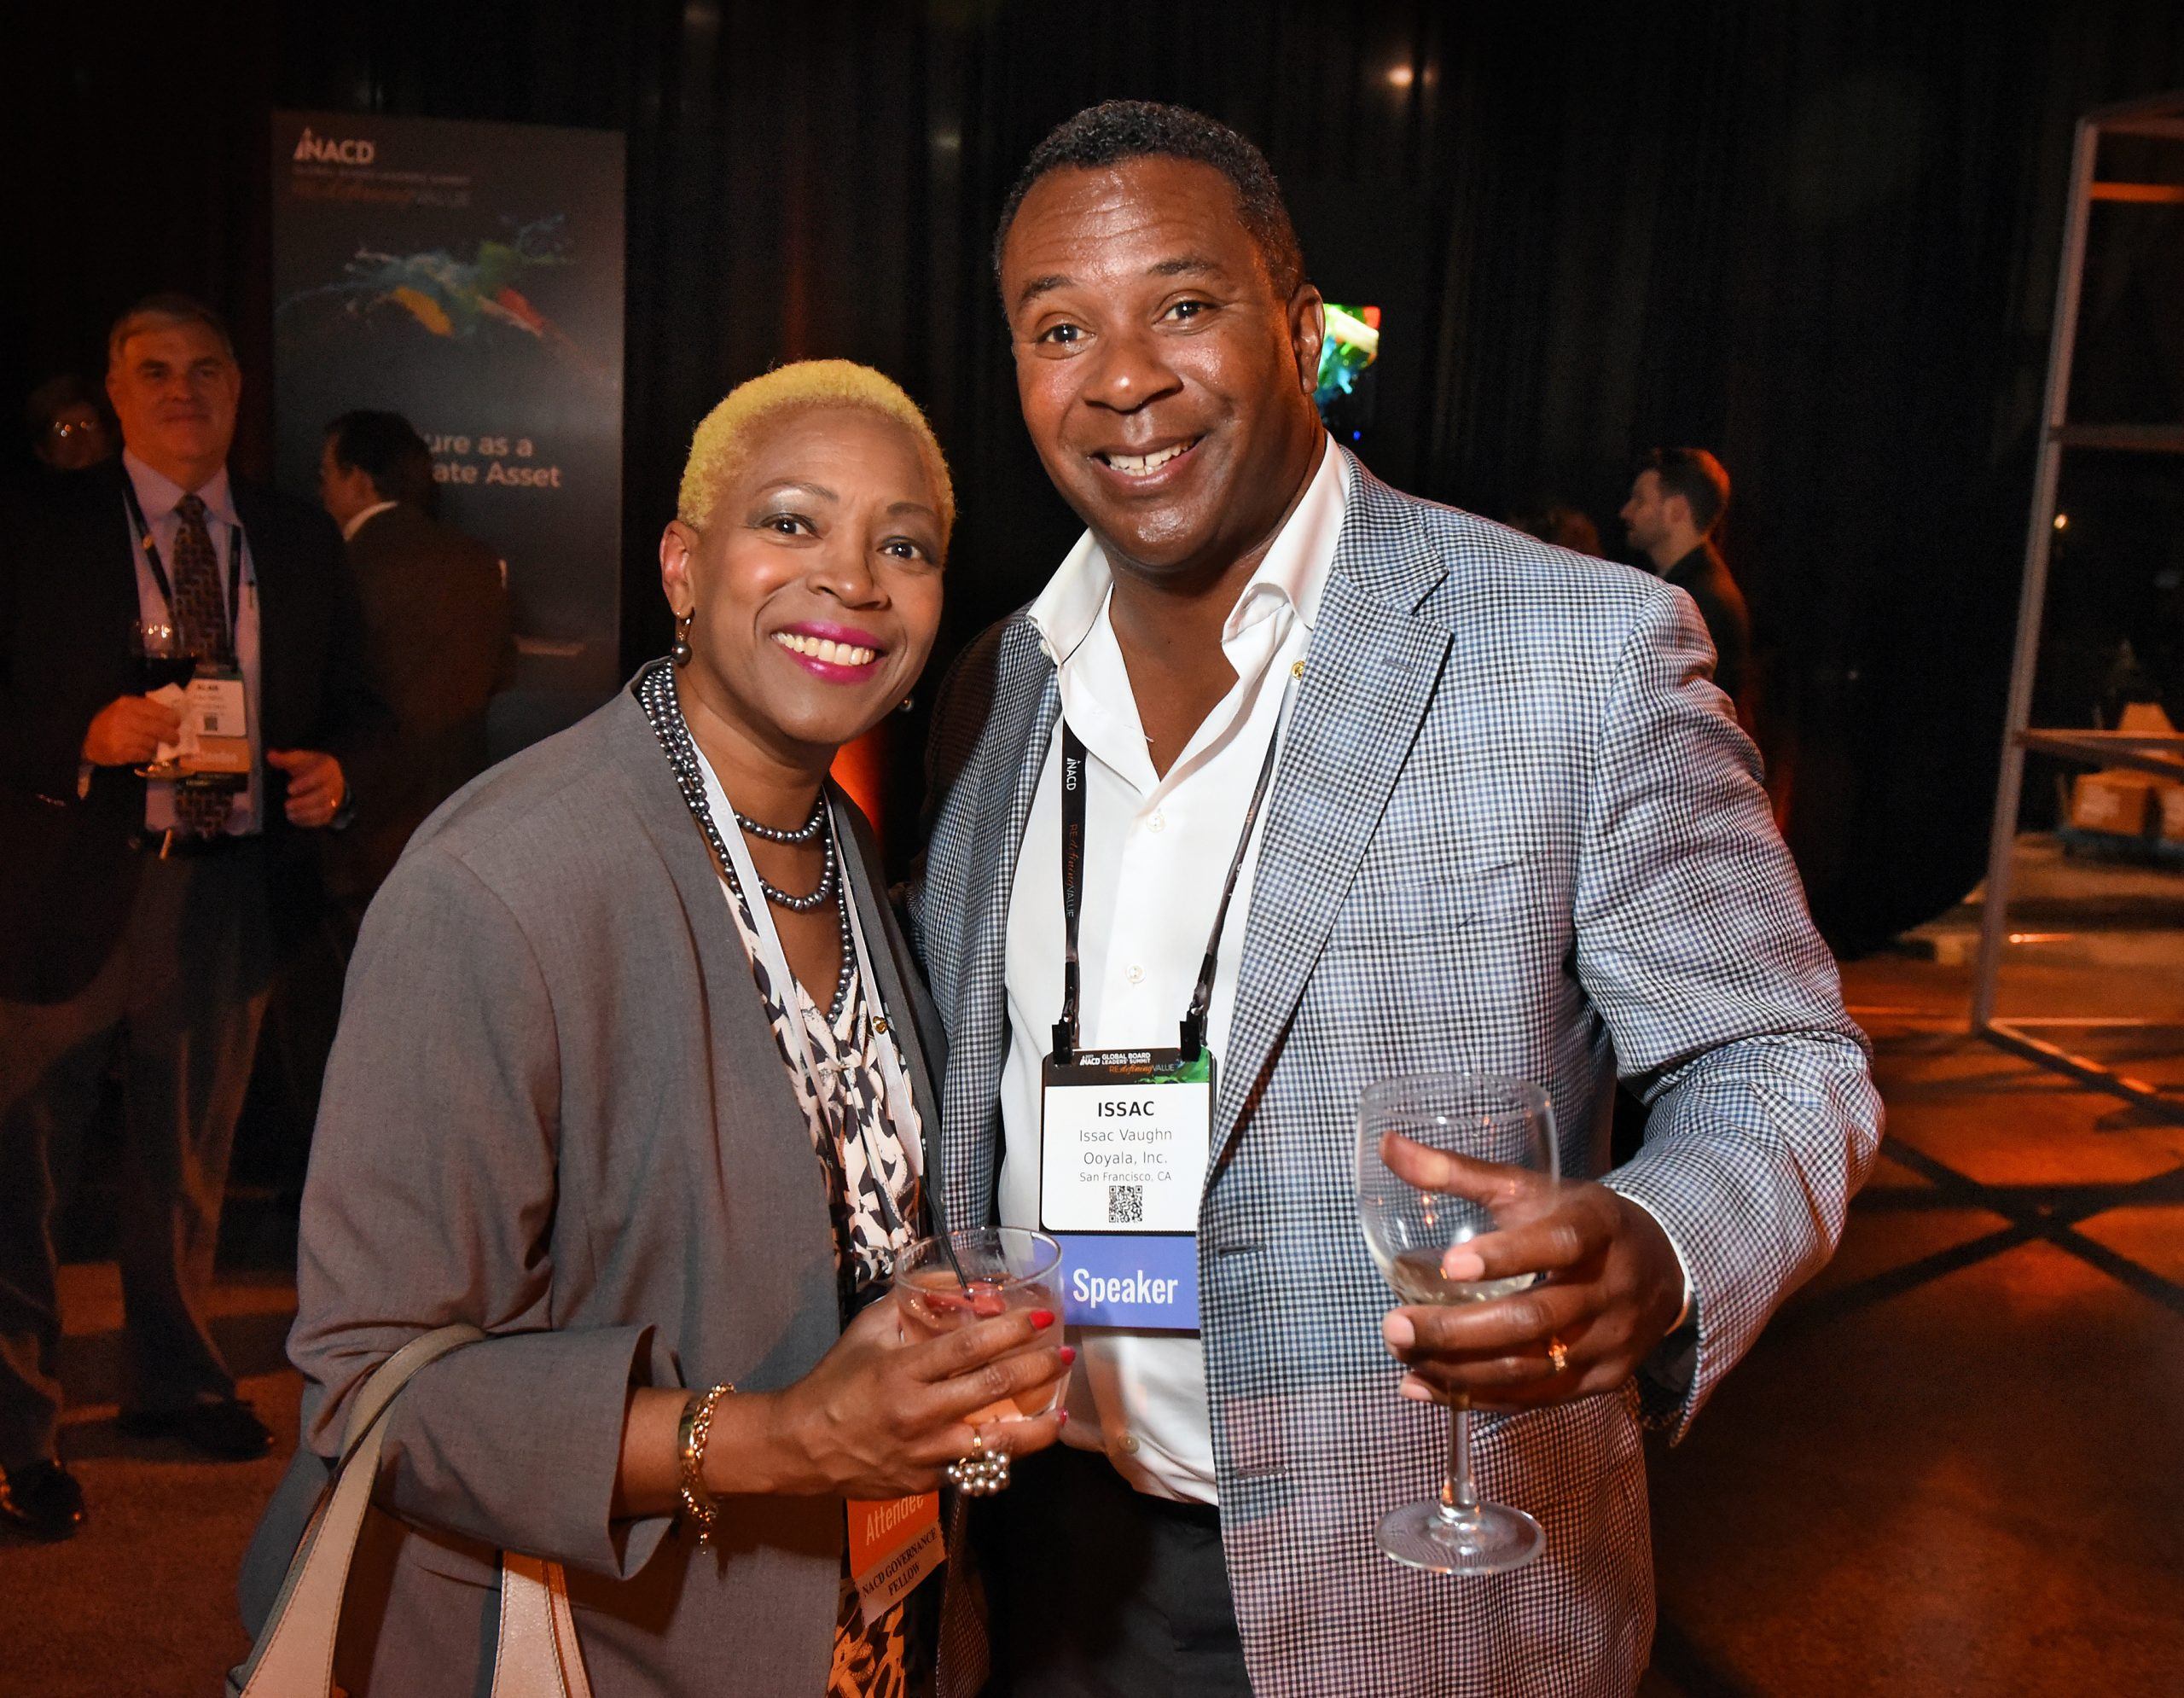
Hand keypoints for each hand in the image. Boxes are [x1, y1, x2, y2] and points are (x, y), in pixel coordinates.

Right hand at [82, 695, 182, 766]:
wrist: (84, 738)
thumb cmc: (109, 721)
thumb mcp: (124, 708)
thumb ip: (144, 708)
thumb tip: (172, 714)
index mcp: (128, 704)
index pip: (158, 711)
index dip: (172, 718)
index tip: (177, 723)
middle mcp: (125, 718)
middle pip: (159, 728)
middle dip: (171, 735)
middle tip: (175, 739)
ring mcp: (122, 736)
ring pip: (153, 743)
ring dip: (157, 746)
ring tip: (155, 745)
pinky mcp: (120, 752)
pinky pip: (144, 754)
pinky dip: (147, 754)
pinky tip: (145, 752)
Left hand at [268, 748, 345, 827]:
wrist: (328, 779)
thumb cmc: (310, 768)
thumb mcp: (299, 759)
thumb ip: (285, 759)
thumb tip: (270, 756)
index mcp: (328, 768)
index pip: (320, 776)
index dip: (306, 783)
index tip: (289, 789)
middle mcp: (334, 784)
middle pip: (324, 795)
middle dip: (304, 802)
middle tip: (287, 805)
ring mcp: (334, 799)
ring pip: (324, 809)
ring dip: (306, 814)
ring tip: (289, 814)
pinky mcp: (330, 812)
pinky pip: (323, 819)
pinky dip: (308, 821)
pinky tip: (295, 819)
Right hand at [717, 1295, 1070, 1500]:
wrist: (801, 1446)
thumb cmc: (836, 1381)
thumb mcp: (867, 1328)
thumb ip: (912, 1302)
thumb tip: (958, 1284)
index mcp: (902, 1371)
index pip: (969, 1347)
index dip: (1010, 1329)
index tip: (1040, 1315)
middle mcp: (918, 1413)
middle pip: (992, 1389)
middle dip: (1036, 1369)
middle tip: (1063, 1354)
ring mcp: (925, 1453)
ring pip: (995, 1442)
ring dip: (1036, 1426)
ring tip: (1061, 1410)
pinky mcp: (926, 1481)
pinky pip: (975, 1467)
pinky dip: (1004, 1454)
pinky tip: (1026, 1441)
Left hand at [1377, 1137, 1684, 1410]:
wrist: (1662, 1268)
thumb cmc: (1579, 1221)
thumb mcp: (1531, 1188)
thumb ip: (1460, 1172)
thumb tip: (1388, 1145)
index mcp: (1598, 1229)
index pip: (1558, 1244)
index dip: (1506, 1256)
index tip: (1449, 1264)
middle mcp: (1609, 1290)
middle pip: (1533, 1320)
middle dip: (1457, 1331)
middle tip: (1395, 1326)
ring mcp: (1609, 1343)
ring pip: (1529, 1369)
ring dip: (1457, 1370)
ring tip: (1401, 1353)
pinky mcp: (1601, 1381)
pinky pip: (1534, 1399)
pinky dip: (1474, 1397)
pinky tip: (1422, 1385)